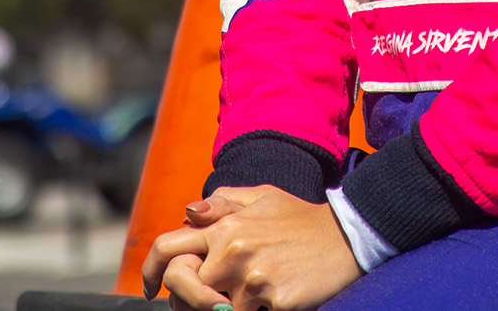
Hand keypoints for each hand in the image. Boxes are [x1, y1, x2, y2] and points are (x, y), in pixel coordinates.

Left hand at [148, 185, 360, 310]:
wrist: (348, 236)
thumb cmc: (300, 218)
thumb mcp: (262, 198)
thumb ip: (222, 203)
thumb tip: (188, 212)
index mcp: (225, 227)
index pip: (168, 248)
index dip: (149, 271)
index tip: (148, 288)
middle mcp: (233, 252)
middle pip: (186, 291)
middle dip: (190, 301)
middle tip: (205, 302)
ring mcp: (254, 280)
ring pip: (220, 310)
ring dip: (233, 306)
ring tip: (257, 290)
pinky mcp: (276, 303)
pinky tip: (278, 297)